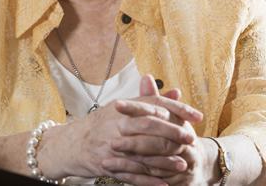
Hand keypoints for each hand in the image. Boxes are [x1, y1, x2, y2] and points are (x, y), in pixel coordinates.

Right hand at [47, 76, 197, 183]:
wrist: (71, 144)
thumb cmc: (100, 126)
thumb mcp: (122, 109)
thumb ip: (150, 101)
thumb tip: (176, 92)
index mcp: (121, 109)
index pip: (153, 104)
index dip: (176, 109)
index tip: (196, 115)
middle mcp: (116, 125)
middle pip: (149, 126)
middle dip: (172, 133)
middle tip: (190, 138)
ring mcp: (111, 146)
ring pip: (143, 152)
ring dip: (165, 160)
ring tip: (183, 164)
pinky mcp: (108, 165)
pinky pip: (131, 174)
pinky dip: (149, 181)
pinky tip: (165, 184)